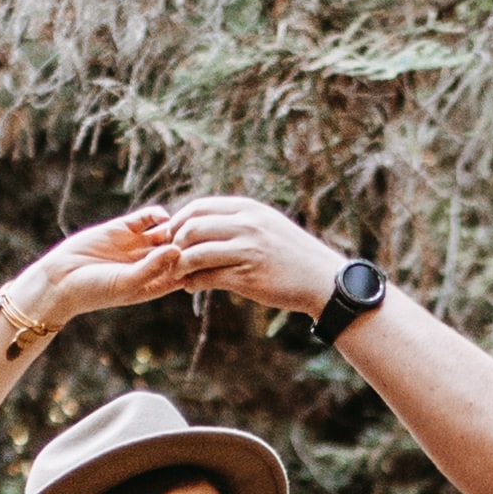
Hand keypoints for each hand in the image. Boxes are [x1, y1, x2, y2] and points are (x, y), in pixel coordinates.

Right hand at [3, 211, 182, 347]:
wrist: (59, 279)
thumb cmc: (94, 290)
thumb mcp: (126, 283)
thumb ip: (153, 268)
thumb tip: (178, 250)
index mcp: (155, 284)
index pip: (185, 272)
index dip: (197, 263)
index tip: (205, 256)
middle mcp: (148, 264)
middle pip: (179, 249)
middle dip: (190, 242)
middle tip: (198, 235)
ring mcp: (136, 245)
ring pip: (166, 231)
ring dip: (176, 226)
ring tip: (182, 225)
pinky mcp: (123, 228)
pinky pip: (147, 217)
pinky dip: (158, 214)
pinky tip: (161, 217)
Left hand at [157, 194, 351, 316]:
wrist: (323, 280)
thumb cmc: (293, 255)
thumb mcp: (268, 225)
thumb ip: (240, 220)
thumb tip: (206, 221)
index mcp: (249, 209)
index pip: (200, 207)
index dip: (179, 220)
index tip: (171, 235)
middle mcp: (247, 225)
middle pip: (192, 227)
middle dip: (174, 243)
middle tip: (169, 256)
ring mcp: (248, 250)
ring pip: (195, 253)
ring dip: (179, 266)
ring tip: (177, 274)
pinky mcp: (248, 276)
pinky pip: (207, 277)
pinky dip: (193, 282)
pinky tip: (190, 286)